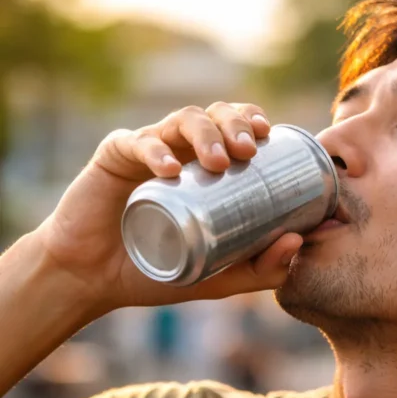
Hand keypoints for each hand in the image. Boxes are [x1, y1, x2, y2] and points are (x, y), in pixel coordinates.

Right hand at [33, 103, 303, 314]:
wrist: (94, 281)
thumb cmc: (156, 272)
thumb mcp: (218, 278)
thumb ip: (261, 270)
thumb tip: (301, 243)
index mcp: (202, 167)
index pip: (232, 129)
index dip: (251, 121)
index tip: (268, 136)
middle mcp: (178, 150)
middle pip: (213, 116)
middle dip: (235, 122)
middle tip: (249, 148)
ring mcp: (146, 150)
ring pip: (181, 120)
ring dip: (205, 133)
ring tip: (220, 160)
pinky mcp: (113, 157)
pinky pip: (136, 143)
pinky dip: (156, 151)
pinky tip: (171, 168)